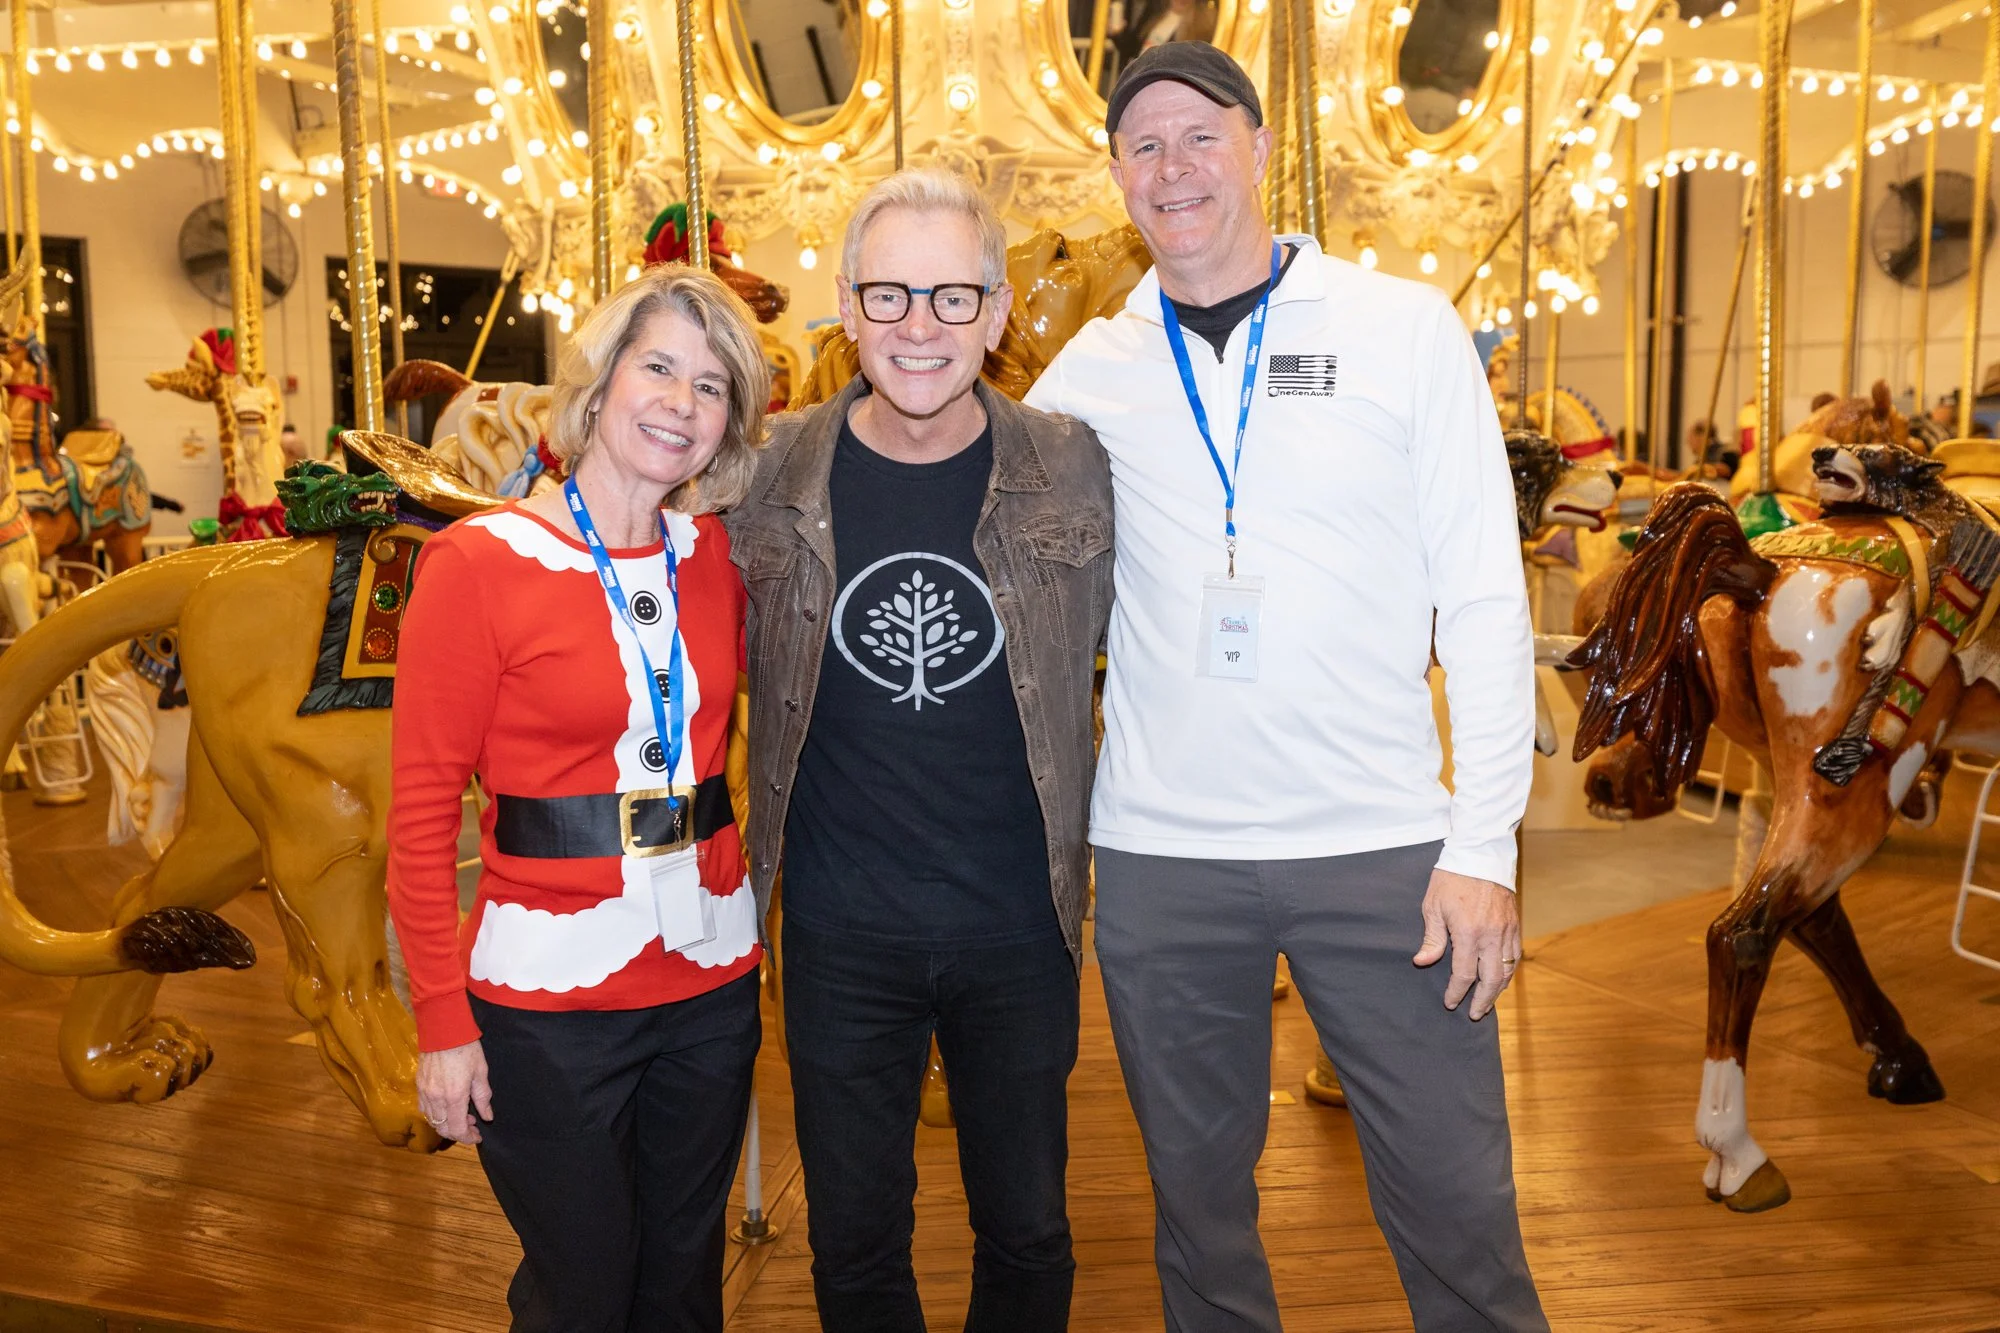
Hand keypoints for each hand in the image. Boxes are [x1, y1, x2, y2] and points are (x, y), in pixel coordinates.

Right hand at [417, 1039, 493, 1143]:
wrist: (443, 1029)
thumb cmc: (466, 1048)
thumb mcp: (480, 1072)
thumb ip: (483, 1097)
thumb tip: (487, 1117)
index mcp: (454, 1097)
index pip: (457, 1129)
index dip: (468, 1137)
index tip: (478, 1136)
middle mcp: (436, 1098)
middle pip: (443, 1128)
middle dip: (458, 1132)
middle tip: (472, 1124)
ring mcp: (425, 1092)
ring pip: (432, 1120)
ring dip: (446, 1123)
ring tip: (462, 1113)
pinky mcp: (418, 1085)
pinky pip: (424, 1108)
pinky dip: (436, 1114)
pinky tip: (447, 1105)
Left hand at [1411, 867, 1521, 1020]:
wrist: (1480, 854)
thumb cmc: (1451, 879)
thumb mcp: (1433, 906)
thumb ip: (1432, 938)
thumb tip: (1422, 963)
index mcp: (1469, 932)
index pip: (1464, 974)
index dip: (1457, 992)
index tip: (1450, 1003)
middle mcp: (1492, 935)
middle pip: (1491, 979)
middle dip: (1482, 1000)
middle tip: (1474, 1014)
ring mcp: (1507, 930)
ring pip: (1506, 970)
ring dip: (1498, 990)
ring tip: (1488, 1003)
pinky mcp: (1515, 924)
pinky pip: (1514, 955)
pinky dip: (1508, 972)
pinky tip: (1500, 979)